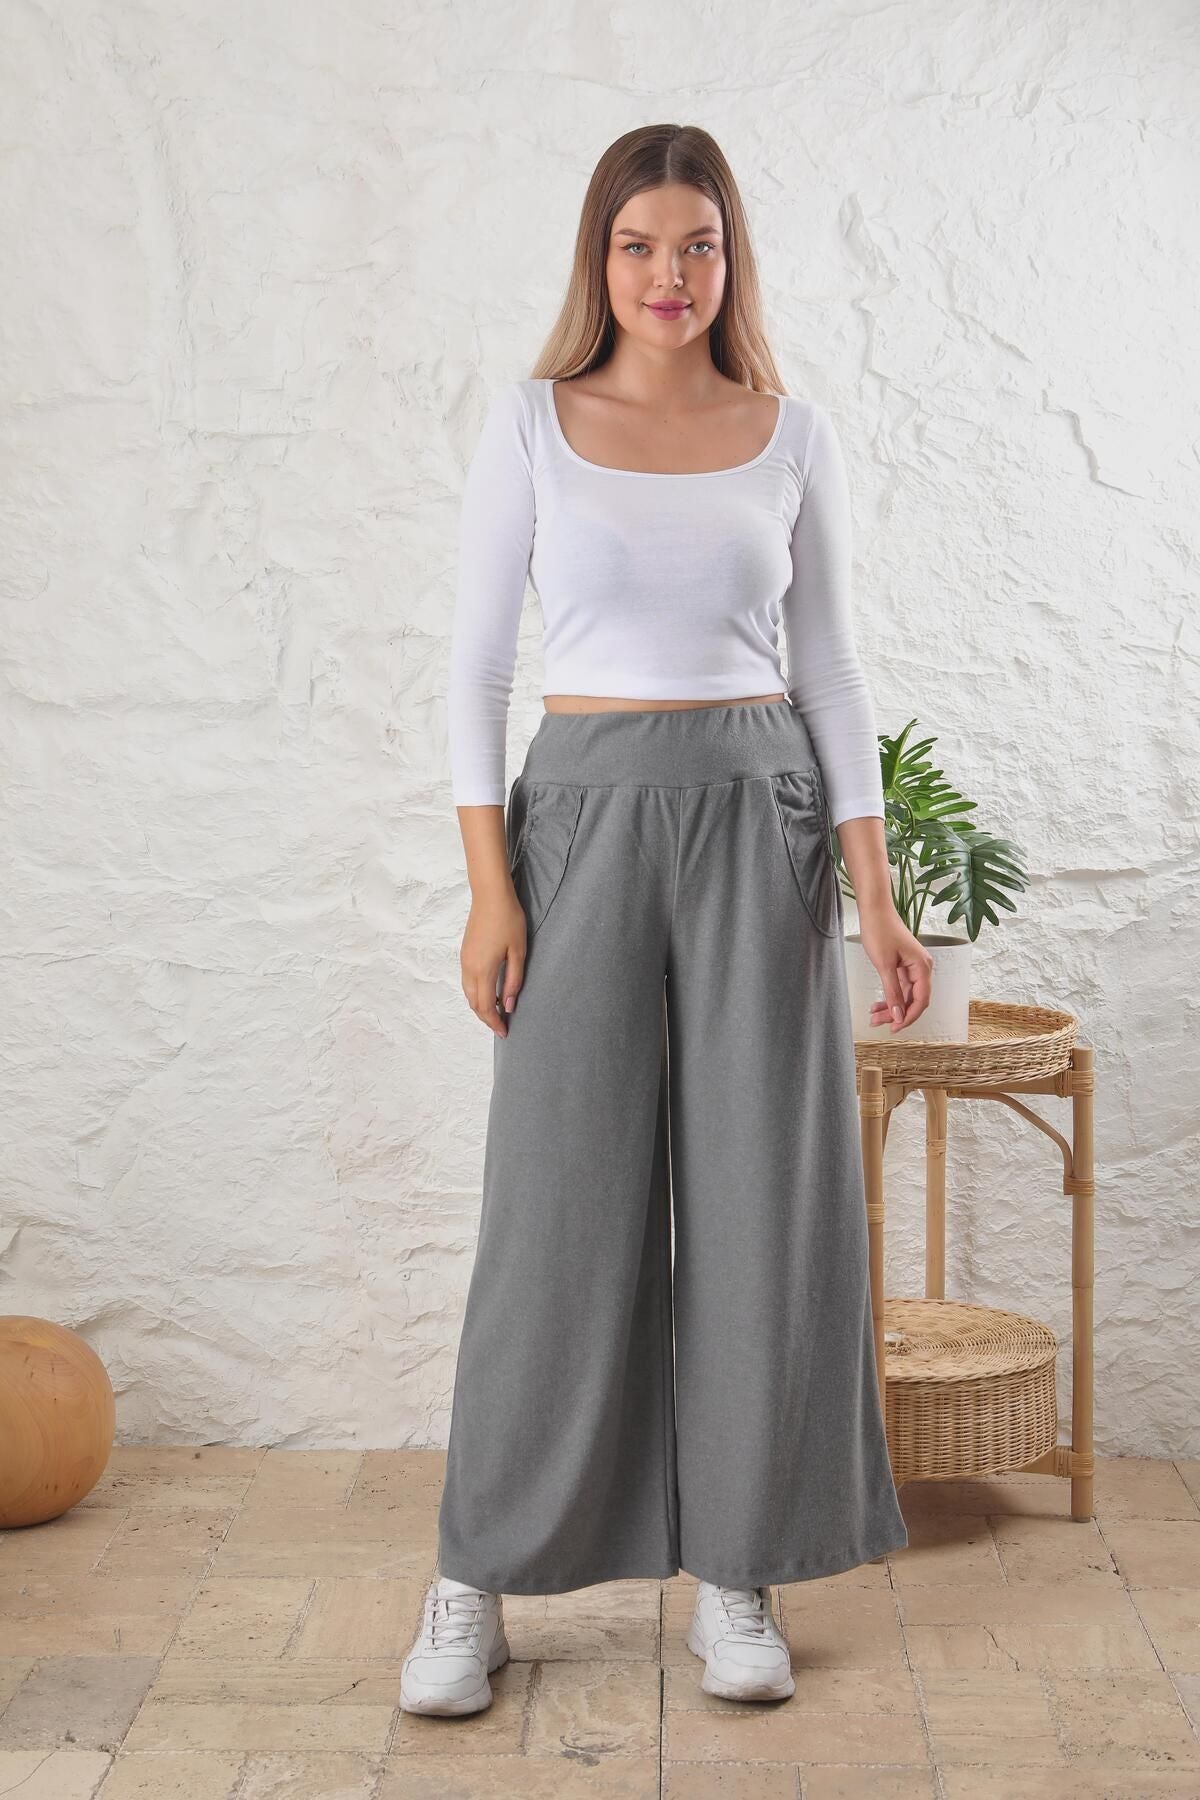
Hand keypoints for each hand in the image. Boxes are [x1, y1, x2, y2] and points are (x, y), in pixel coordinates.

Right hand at [460, 888, 527, 1037]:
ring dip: (481, 1006)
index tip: (505, 1032)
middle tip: (502, 1026)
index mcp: (483, 970)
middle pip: (474, 1004)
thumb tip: (510, 1005)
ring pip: (469, 993)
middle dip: (487, 1018)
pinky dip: (477, 993)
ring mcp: (464, 960)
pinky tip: (491, 992)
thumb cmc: (508, 919)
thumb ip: (514, 980)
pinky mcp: (464, 953)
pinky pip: (468, 982)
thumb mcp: (518, 952)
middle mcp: (469, 968)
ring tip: (499, 1011)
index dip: (495, 1023)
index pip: (486, 1007)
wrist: (490, 895)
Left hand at [857, 901, 933, 1032]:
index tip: (895, 1028)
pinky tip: (877, 1004)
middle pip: (912, 1000)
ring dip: (891, 1006)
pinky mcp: (903, 965)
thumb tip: (898, 1014)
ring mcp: (913, 967)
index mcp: (922, 967)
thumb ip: (892, 991)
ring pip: (905, 995)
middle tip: (877, 1022)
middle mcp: (922, 968)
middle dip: (896, 1013)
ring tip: (874, 1015)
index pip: (921, 1000)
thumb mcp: (884, 965)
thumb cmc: (880, 930)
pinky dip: (889, 996)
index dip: (909, 1017)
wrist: (874, 910)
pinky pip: (900, 987)